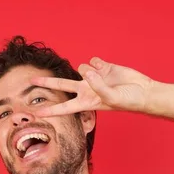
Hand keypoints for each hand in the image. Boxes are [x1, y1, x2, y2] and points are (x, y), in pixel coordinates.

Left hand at [30, 57, 154, 116]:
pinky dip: (99, 64)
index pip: (64, 107)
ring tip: (103, 77)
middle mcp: (87, 90)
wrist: (143, 91)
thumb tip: (87, 71)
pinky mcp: (101, 67)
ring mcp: (93, 78)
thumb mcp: (112, 98)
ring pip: (81, 68)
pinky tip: (107, 69)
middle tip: (31, 81)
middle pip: (62, 85)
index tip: (36, 113)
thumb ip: (98, 86)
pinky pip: (93, 60)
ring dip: (89, 70)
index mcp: (87, 102)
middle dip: (47, 83)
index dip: (50, 110)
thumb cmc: (128, 101)